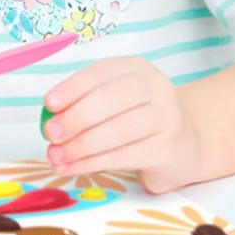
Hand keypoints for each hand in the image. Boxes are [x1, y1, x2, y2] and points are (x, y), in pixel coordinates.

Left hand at [42, 56, 202, 191]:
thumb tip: (50, 119)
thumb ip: (84, 103)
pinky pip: (126, 156)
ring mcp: (167, 118)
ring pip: (117, 131)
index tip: (49, 104)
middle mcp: (156, 88)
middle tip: (50, 134)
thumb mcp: (113, 101)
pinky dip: (94, 163)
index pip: (100, 73)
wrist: (185, 145)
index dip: (72, 88)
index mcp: (135, 68)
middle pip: (110, 100)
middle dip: (75, 118)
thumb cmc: (137, 118)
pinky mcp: (169, 149)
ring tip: (56, 156)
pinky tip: (74, 167)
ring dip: (81, 146)